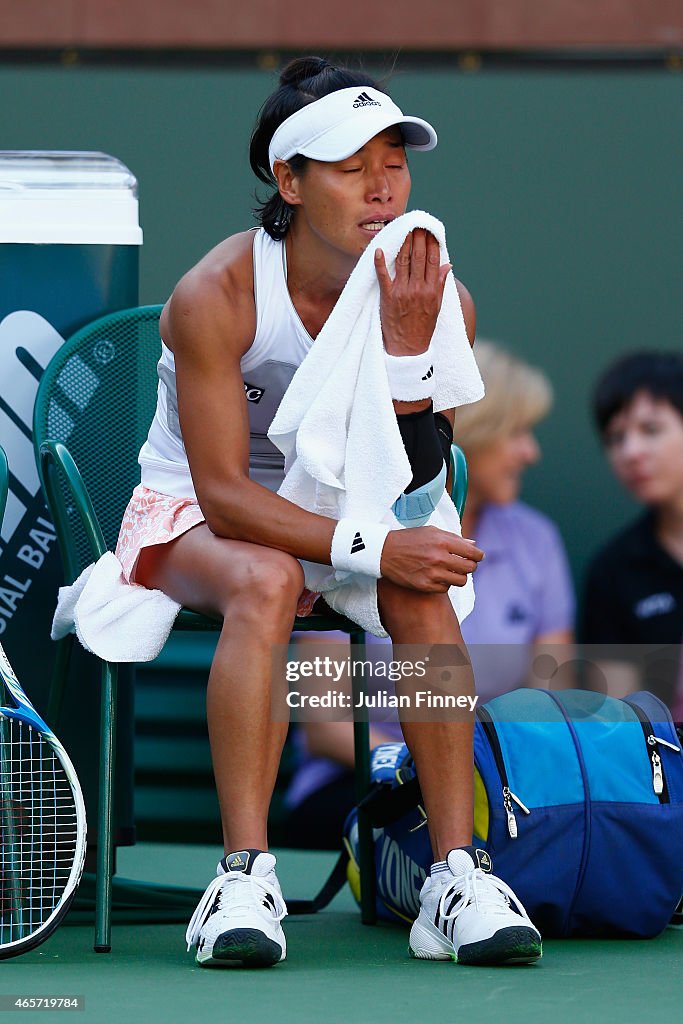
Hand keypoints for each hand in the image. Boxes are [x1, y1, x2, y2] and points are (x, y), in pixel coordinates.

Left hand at [374, 228, 450, 355]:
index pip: (433, 260)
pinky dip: (380, 262)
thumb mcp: (437, 307)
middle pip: (419, 257)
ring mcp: (402, 293)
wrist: (408, 350)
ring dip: (403, 243)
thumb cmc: (423, 329)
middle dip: (418, 238)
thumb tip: (447, 266)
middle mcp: (418, 289)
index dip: (431, 243)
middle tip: (417, 223)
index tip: (430, 230)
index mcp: (431, 290)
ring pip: (403, 262)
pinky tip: (379, 249)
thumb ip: (441, 285)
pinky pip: (383, 277)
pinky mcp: (387, 298)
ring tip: (404, 229)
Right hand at [380, 526, 482, 591]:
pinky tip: (437, 576)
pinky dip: (444, 583)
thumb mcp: (430, 531)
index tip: (476, 557)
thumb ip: (453, 538)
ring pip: (460, 581)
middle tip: (463, 564)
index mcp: (443, 541)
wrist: (383, 552)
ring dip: (458, 576)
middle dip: (470, 566)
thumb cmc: (408, 539)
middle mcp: (439, 558)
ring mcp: (432, 573)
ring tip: (451, 571)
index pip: (473, 553)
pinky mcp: (425, 586)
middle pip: (470, 568)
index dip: (478, 556)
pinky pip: (445, 588)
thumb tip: (473, 544)